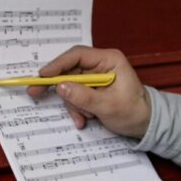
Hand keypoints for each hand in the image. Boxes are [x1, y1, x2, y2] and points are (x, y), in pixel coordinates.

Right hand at [29, 45, 151, 137]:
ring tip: (86, 117)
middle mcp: (100, 65)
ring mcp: (95, 78)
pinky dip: (77, 109)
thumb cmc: (134, 112)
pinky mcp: (92, 90)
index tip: (43, 75)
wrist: (145, 125)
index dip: (58, 64)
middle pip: (69, 70)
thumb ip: (84, 96)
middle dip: (59, 87)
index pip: (77, 56)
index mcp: (109, 60)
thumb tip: (61, 87)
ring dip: (73, 104)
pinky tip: (84, 120)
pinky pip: (75, 97)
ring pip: (70, 86)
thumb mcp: (108, 106)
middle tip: (35, 92)